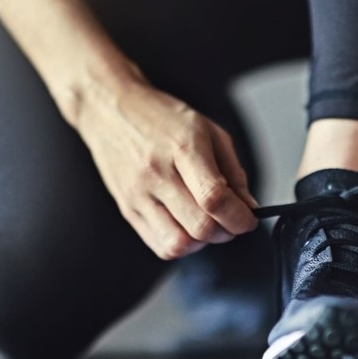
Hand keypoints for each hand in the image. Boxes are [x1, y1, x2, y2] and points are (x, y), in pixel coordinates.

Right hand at [72, 76, 259, 259]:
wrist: (110, 112)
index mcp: (182, 148)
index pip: (214, 197)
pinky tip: (185, 226)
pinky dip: (181, 245)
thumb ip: (232, 171)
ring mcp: (138, 195)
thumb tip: (248, 207)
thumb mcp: (207, 130)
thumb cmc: (160, 118)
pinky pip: (159, 246)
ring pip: (179, 244)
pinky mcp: (127, 210)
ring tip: (205, 224)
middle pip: (200, 226)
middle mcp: (157, 173)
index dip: (239, 217)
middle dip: (225, 231)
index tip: (247, 219)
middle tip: (230, 221)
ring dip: (201, 242)